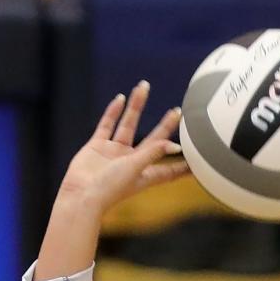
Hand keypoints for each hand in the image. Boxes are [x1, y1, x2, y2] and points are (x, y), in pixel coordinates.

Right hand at [57, 81, 189, 215]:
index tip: (198, 159)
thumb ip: (153, 153)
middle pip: (153, 140)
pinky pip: (107, 125)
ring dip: (136, 106)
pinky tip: (121, 98)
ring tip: (144, 86)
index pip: (168, 170)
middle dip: (165, 126)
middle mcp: (131, 162)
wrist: (81, 194)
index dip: (182, 165)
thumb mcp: (135, 169)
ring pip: (128, 125)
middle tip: (178, 110)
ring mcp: (113, 153)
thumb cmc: (110, 188)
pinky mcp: (97, 146)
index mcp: (144, 174)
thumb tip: (176, 146)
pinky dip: (113, 112)